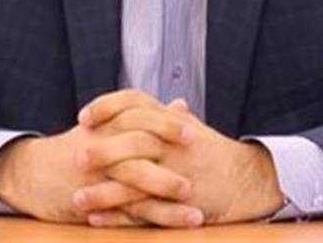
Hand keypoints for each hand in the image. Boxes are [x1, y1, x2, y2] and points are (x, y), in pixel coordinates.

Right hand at [0, 109, 199, 225]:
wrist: (28, 174)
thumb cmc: (74, 149)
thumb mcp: (105, 127)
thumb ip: (148, 117)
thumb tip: (182, 105)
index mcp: (105, 126)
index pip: (137, 116)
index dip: (163, 121)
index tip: (192, 125)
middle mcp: (101, 147)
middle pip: (138, 143)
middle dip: (169, 150)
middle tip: (199, 152)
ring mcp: (97, 175)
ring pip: (135, 179)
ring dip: (166, 189)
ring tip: (195, 200)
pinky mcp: (93, 202)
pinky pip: (126, 211)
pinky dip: (152, 218)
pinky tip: (174, 224)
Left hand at [76, 90, 284, 225]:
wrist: (248, 181)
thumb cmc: (213, 153)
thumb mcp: (190, 128)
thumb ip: (166, 116)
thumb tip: (151, 103)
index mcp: (170, 122)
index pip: (135, 103)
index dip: (107, 107)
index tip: (84, 117)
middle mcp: (172, 145)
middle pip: (132, 141)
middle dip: (102, 150)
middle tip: (74, 157)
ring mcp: (176, 174)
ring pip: (134, 182)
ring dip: (102, 192)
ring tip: (76, 199)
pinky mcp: (179, 204)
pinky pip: (144, 211)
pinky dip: (118, 216)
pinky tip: (96, 219)